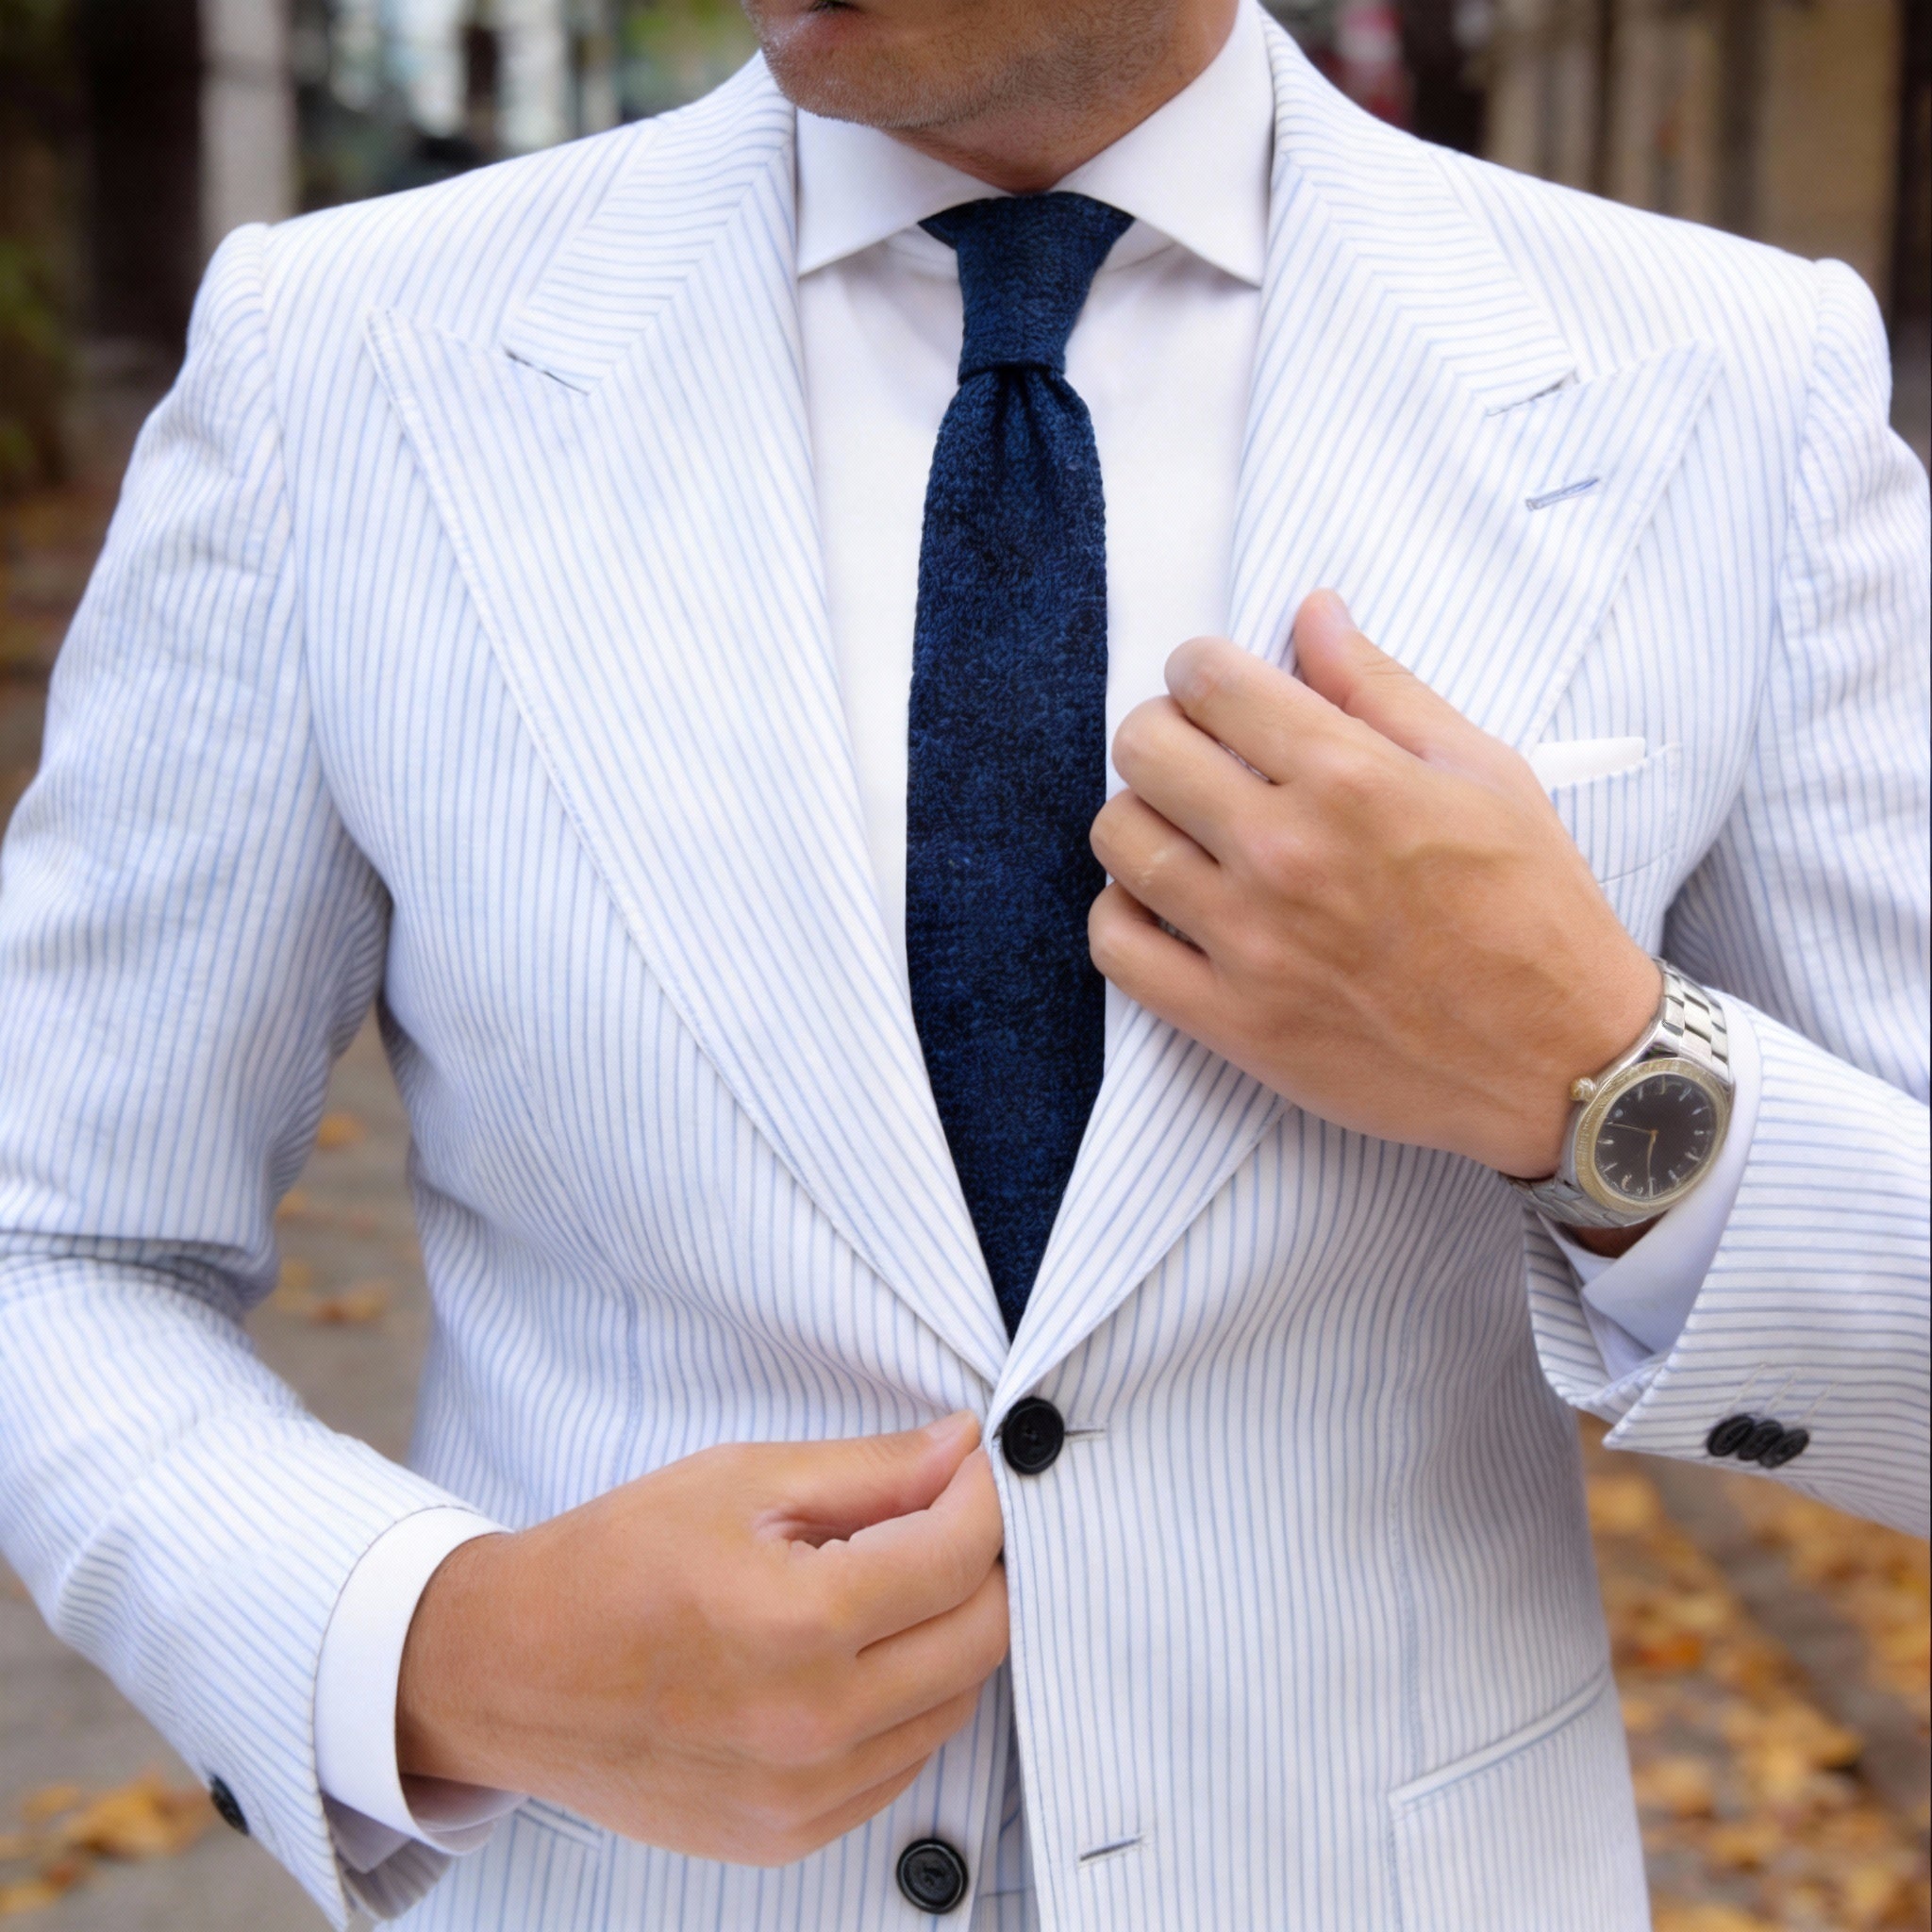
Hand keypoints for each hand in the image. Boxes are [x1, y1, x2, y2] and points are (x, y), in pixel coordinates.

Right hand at [396, 1414, 1007, 1865]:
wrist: (508, 1673)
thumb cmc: (613, 1563)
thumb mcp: (740, 1481)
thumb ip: (869, 1470)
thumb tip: (961, 1450)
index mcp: (797, 1624)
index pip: (957, 1558)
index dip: (981, 1498)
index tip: (968, 1467)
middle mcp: (811, 1726)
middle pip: (980, 1639)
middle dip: (984, 1564)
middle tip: (951, 1516)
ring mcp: (802, 1798)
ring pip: (953, 1708)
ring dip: (952, 1636)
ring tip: (900, 1583)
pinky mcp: (787, 1837)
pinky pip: (901, 1766)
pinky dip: (909, 1703)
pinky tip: (863, 1655)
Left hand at [1088, 591, 1659, 1179]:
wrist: (1561, 1061)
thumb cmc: (1533, 910)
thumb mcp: (1484, 772)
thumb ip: (1381, 688)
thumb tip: (1313, 612)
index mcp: (1349, 777)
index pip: (1207, 681)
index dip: (1201, 669)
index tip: (1218, 689)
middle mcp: (1286, 852)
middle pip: (1144, 748)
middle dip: (1165, 733)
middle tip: (1201, 756)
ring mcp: (1250, 942)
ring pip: (1119, 839)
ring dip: (1142, 819)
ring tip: (1187, 832)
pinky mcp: (1231, 1021)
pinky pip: (1115, 946)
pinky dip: (1124, 915)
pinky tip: (1167, 906)